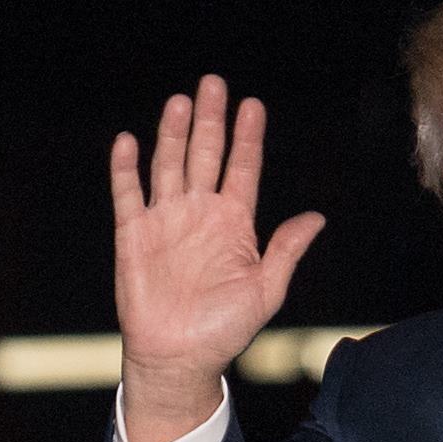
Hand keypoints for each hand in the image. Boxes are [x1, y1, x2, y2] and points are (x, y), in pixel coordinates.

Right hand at [110, 77, 325, 441]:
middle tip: (214, 83)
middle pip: (205, 155)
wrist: (179, 358)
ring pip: (169, 165)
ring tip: (181, 102)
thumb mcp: (266, 289)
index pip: (242, 168)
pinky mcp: (133, 235)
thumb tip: (317, 217)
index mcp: (233, 223)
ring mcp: (166, 221)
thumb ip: (286, 249)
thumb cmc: (224, 330)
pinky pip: (128, 195)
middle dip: (211, 120)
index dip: (247, 137)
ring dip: (173, 134)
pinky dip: (126, 169)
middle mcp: (199, 213)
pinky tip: (129, 142)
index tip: (253, 106)